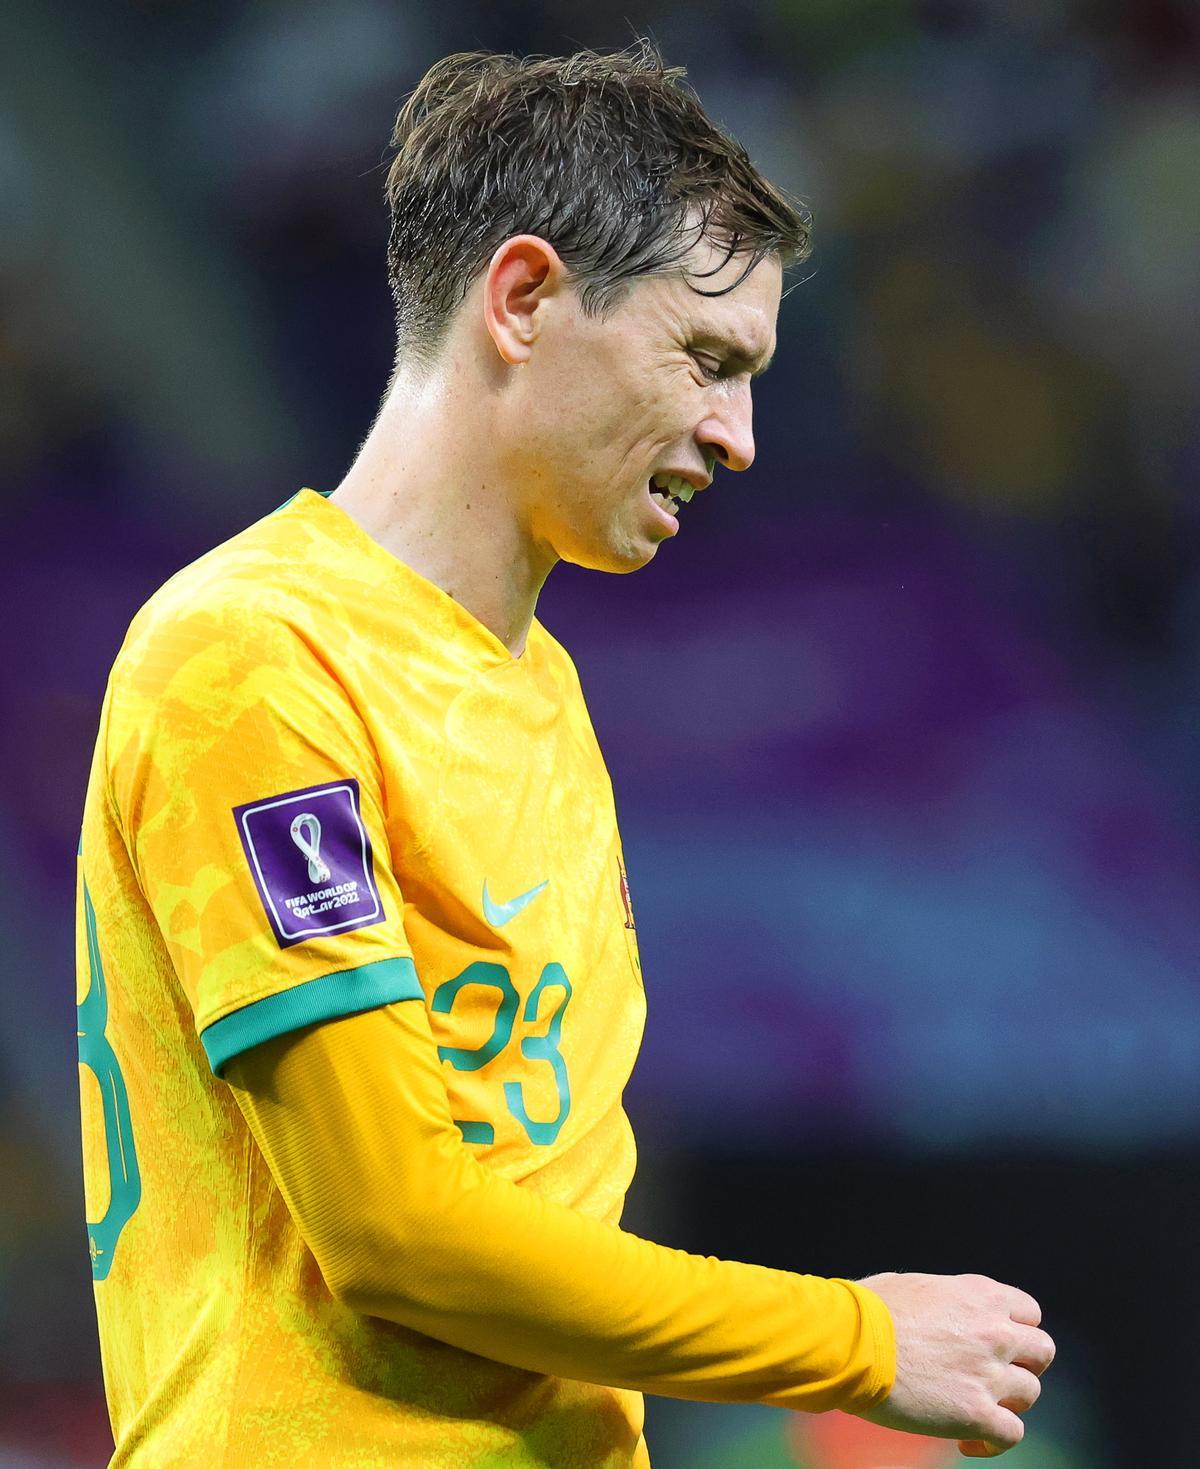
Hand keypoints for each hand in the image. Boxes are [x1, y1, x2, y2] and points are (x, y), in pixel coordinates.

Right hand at [853, 1271, 1054, 1455]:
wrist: (852, 1342)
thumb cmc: (867, 1311)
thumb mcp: (914, 1286)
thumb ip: (946, 1300)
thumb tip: (942, 1313)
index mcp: (980, 1295)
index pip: (1030, 1313)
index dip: (1017, 1331)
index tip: (999, 1344)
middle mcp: (994, 1331)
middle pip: (1042, 1352)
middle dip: (1024, 1365)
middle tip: (996, 1377)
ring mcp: (989, 1374)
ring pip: (1030, 1394)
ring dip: (1007, 1402)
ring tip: (975, 1408)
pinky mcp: (977, 1414)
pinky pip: (1011, 1435)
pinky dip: (993, 1442)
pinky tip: (968, 1442)